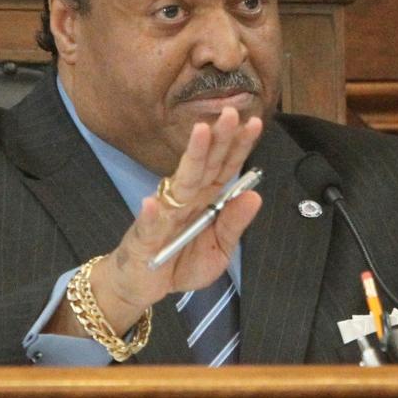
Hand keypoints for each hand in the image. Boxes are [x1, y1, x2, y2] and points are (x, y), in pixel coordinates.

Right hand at [50, 107, 262, 336]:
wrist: (142, 286)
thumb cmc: (180, 263)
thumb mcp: (218, 251)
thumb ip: (234, 225)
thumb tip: (255, 196)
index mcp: (206, 200)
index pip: (225, 168)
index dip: (239, 146)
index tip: (255, 123)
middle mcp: (186, 199)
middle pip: (205, 165)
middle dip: (219, 138)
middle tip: (232, 112)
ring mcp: (164, 215)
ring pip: (180, 183)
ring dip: (191, 157)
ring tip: (201, 132)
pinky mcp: (144, 238)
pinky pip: (149, 226)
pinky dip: (151, 215)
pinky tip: (153, 203)